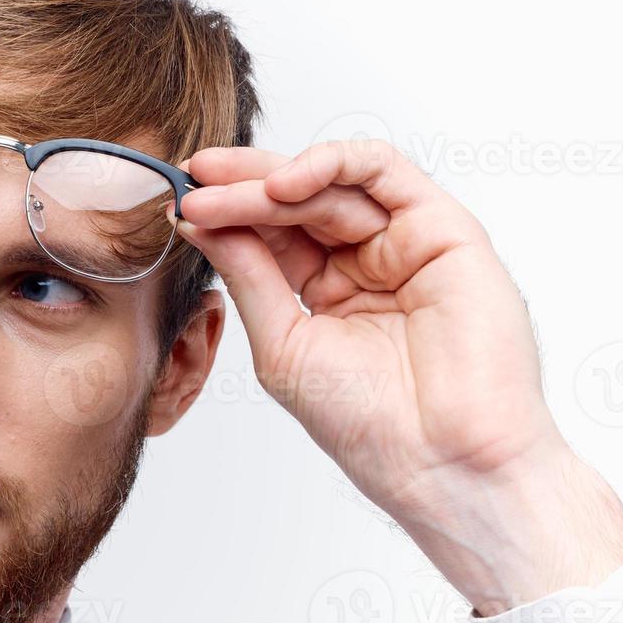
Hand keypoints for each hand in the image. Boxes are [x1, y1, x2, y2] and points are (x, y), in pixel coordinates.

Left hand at [175, 139, 622, 610]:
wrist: (437, 458)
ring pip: (332, 182)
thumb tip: (199, 222)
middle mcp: (367, 260)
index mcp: (327, 290)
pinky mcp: (444, 227)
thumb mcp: (282, 342)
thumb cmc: (367, 421)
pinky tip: (282, 184)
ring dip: (270, 178)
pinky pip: (385, 170)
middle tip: (191, 180)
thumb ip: (249, 276)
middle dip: (239, 186)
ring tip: (220, 188)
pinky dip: (331, 163)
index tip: (178, 203)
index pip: (271, 233)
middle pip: (297, 200)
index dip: (225, 212)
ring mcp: (405, 240)